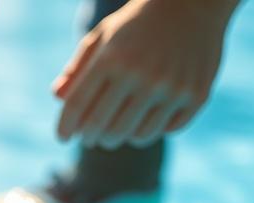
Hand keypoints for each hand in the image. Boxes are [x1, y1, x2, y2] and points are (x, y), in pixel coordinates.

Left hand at [53, 0, 235, 148]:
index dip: (65, 127)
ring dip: (121, 137)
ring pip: (135, 136)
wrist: (195, 2)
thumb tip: (57, 97)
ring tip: (117, 129)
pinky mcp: (196, 95)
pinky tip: (146, 118)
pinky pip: (166, 130)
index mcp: (113, 58)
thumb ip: (78, 67)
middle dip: (91, 137)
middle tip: (91, 137)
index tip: (62, 138)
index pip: (77, 106)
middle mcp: (142, 75)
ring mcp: (171, 87)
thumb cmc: (138, 22)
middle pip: (103, 128)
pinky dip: (152, 129)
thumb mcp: (103, 36)